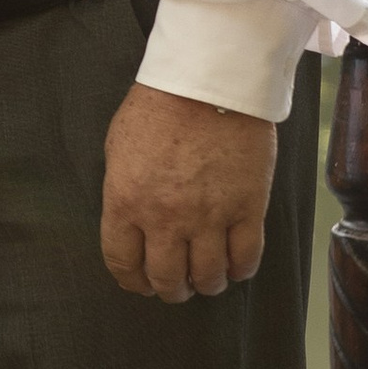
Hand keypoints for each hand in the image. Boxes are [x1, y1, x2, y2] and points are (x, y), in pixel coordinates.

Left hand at [100, 83, 277, 304]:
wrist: (210, 80)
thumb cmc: (161, 105)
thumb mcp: (119, 148)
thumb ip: (123, 191)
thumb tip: (130, 222)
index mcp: (126, 202)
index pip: (123, 263)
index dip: (132, 281)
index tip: (141, 283)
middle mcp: (166, 218)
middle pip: (167, 278)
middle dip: (170, 289)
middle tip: (177, 286)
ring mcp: (210, 216)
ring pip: (208, 276)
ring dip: (206, 285)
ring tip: (208, 279)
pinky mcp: (248, 208)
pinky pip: (247, 257)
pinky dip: (241, 270)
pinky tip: (237, 267)